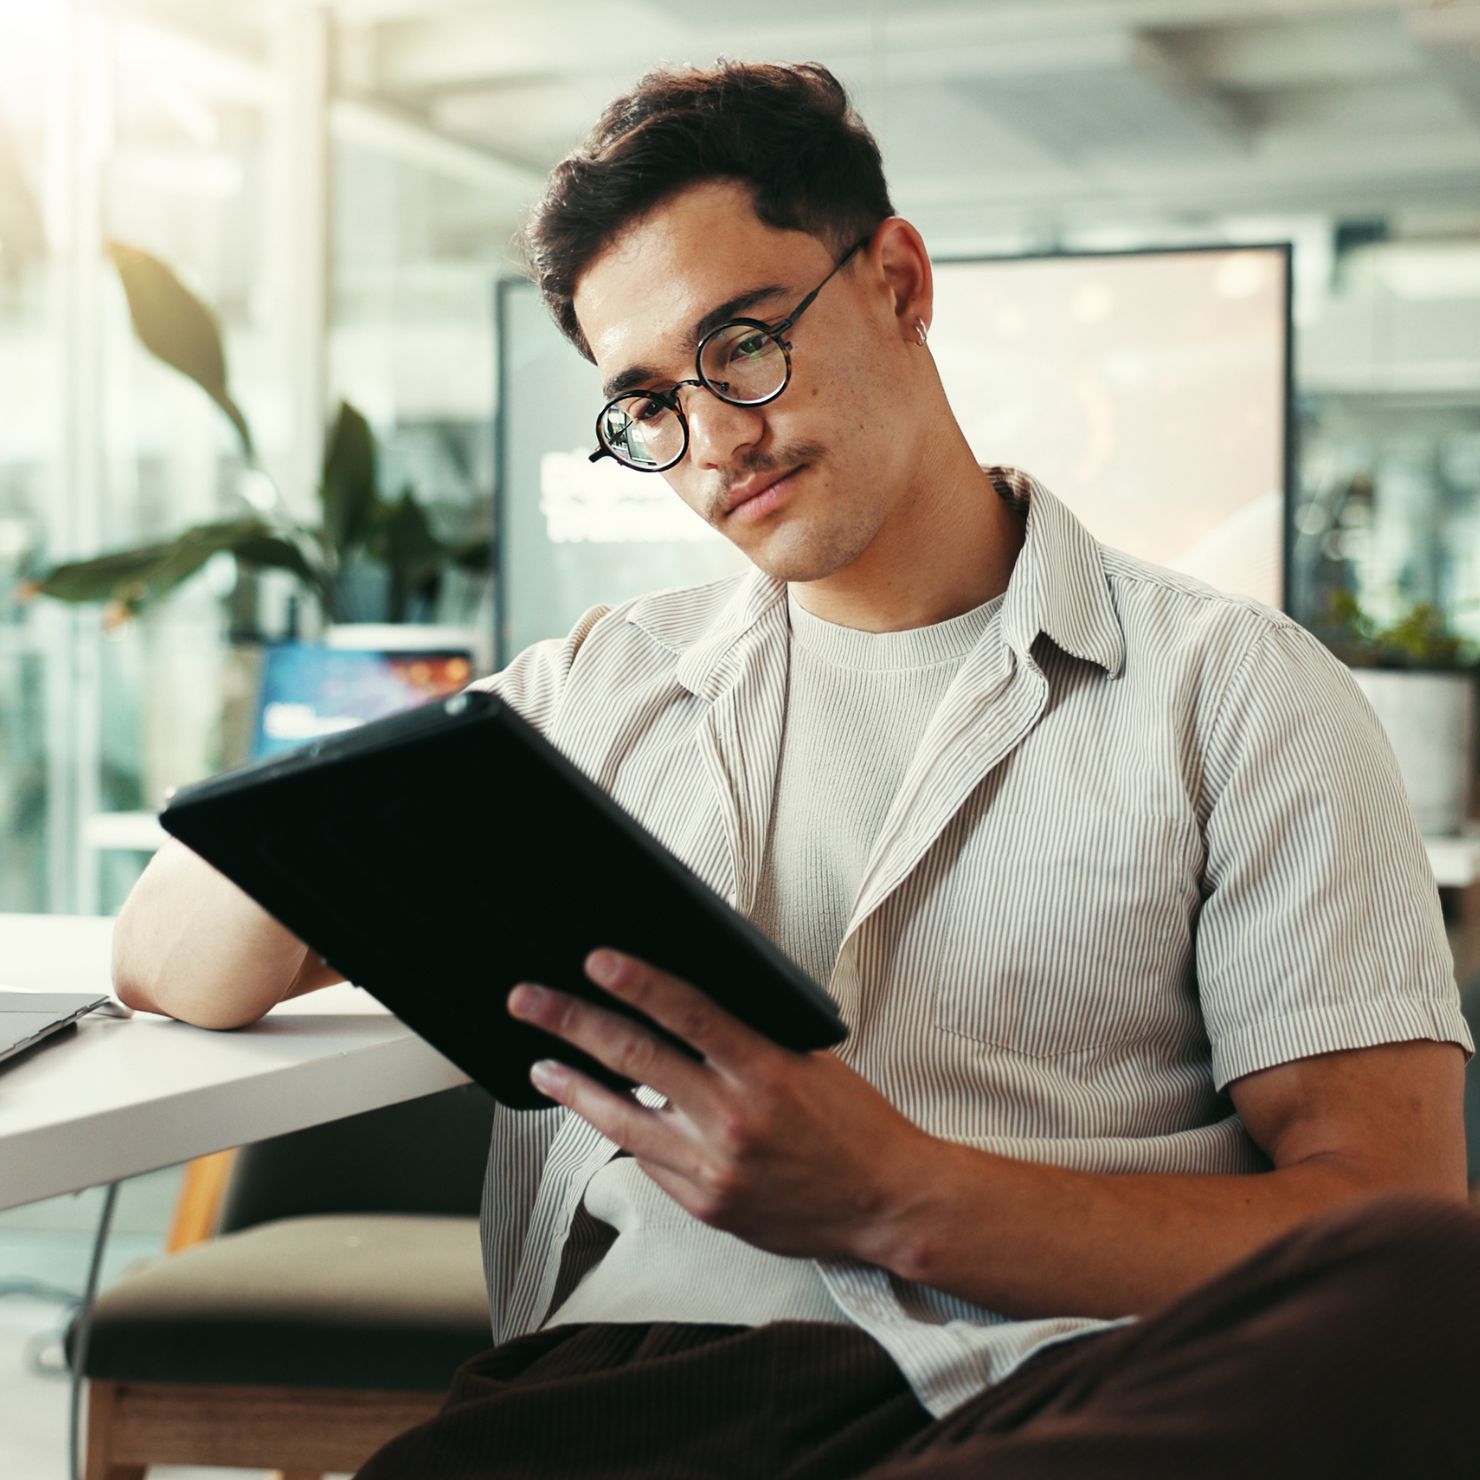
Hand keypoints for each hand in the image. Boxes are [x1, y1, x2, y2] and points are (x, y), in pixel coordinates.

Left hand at [506, 949, 937, 1264]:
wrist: (887, 1202)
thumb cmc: (855, 1125)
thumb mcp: (810, 1060)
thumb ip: (749, 1036)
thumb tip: (687, 1004)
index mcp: (766, 1070)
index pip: (688, 1013)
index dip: (638, 983)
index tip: (596, 961)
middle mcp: (734, 1119)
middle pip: (635, 1060)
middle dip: (572, 1024)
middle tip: (530, 1002)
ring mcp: (714, 1168)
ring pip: (621, 1121)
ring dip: (573, 1087)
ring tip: (541, 1065)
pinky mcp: (706, 1204)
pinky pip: (649, 1162)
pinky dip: (623, 1133)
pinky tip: (601, 1113)